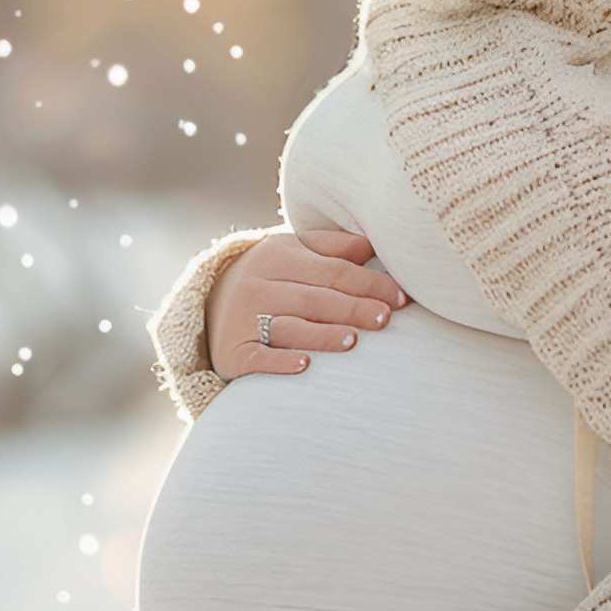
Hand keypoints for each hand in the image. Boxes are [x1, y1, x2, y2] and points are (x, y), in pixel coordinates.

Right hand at [207, 228, 409, 383]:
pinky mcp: (233, 352)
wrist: (209, 304)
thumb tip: (373, 244)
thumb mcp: (294, 252)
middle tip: (385, 319)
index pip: (333, 271)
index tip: (400, 298)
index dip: (369, 284)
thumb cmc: (271, 277)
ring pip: (290, 327)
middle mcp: (258, 286)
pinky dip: (281, 362)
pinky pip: (259, 358)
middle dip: (353, 309)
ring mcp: (244, 319)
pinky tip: (305, 365)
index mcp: (278, 256)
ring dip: (322, 335)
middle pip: (315, 299)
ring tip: (352, 340)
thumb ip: (332, 248)